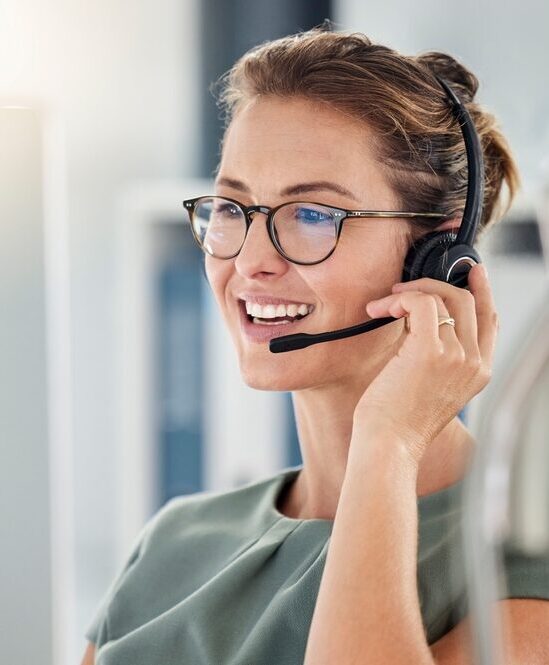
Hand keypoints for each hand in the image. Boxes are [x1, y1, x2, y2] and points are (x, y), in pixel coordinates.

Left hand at [352, 263, 497, 466]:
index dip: (482, 291)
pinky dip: (400, 298)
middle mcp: (474, 363)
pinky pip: (422, 302)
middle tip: (405, 287)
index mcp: (478, 373)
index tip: (471, 272)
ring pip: (443, 297)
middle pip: (468, 301)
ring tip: (383, 305)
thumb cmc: (399, 423)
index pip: (490, 320)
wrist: (390, 447)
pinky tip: (382, 309)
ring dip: (408, 293)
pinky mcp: (430, 350)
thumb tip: (418, 321)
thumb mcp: (431, 388)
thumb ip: (438, 357)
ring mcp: (456, 355)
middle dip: (435, 284)